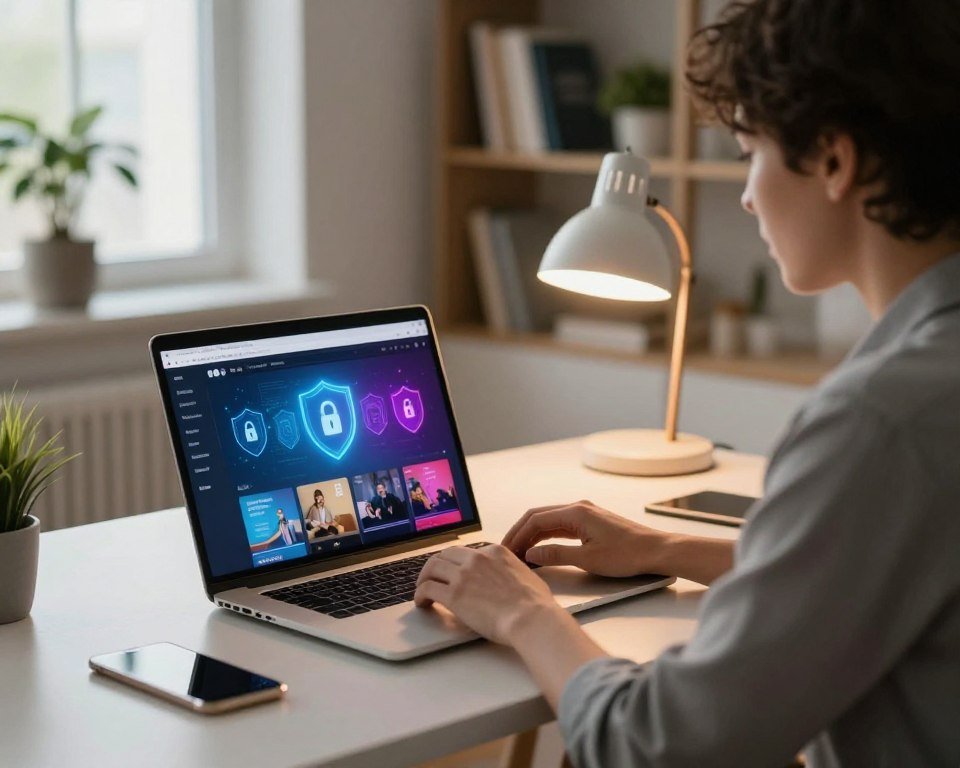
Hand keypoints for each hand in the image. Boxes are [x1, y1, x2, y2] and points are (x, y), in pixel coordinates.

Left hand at [414, 544, 563, 644]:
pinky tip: (422, 603)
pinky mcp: (454, 594)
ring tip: (423, 590)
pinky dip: (420, 594)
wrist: (531, 618)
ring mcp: (464, 574)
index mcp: (495, 552)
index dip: (457, 563)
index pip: (467, 552)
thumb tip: (512, 578)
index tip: (453, 571)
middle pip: (446, 555)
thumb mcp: (526, 574)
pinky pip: (427, 588)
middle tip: (433, 578)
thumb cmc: (535, 604)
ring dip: (424, 578)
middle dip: (437, 566)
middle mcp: (477, 558)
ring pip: (432, 567)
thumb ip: (512, 571)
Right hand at [502, 499, 671, 576]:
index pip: (536, 520)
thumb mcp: (588, 559)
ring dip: (532, 536)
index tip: (506, 550)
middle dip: (520, 533)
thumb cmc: (628, 554)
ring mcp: (585, 514)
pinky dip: (546, 537)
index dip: (517, 535)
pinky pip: (561, 527)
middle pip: (539, 517)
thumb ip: (556, 555)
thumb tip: (531, 555)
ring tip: (519, 553)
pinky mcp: (590, 523)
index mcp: (576, 512)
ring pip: (549, 522)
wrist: (657, 551)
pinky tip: (539, 550)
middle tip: (506, 551)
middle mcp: (578, 508)